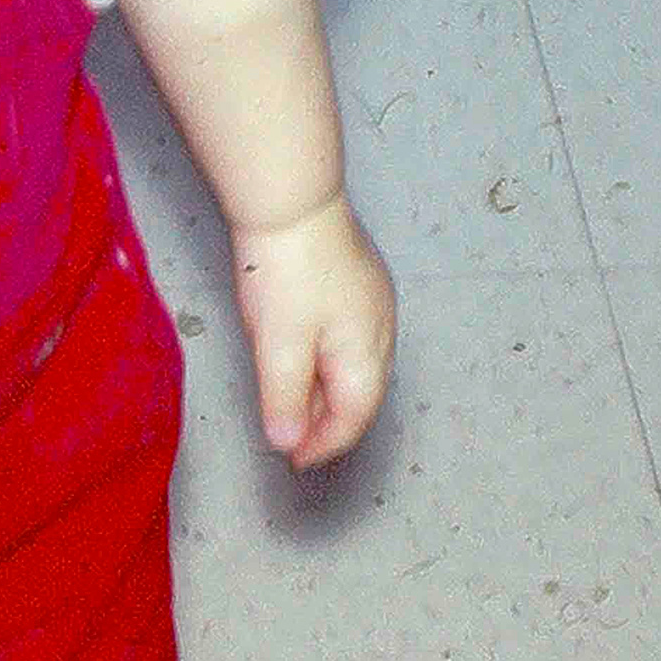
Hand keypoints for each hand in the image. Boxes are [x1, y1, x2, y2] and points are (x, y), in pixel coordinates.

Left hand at [227, 198, 395, 468]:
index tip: (293, 461)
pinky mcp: (356, 279)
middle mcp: (382, 330)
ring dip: (327, 390)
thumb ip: (285, 400)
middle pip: (361, 393)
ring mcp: (373, 301)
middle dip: (330, 423)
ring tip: (295, 404)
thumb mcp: (279, 346)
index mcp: (369, 352)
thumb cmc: (287, 272)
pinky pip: (348, 336)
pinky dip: (326, 359)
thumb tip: (288, 446)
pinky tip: (302, 355)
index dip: (323, 446)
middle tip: (295, 440)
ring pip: (355, 364)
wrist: (291, 199)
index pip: (353, 417)